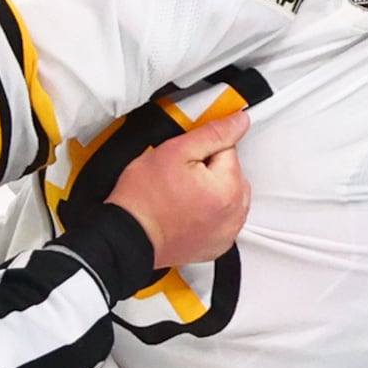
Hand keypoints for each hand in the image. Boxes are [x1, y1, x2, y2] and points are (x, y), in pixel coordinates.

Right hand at [100, 109, 255, 270]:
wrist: (129, 237)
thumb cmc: (144, 200)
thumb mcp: (176, 152)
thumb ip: (213, 133)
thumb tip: (238, 121)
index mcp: (229, 188)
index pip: (229, 148)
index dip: (201, 147)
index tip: (185, 155)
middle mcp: (234, 213)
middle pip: (232, 173)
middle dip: (210, 169)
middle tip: (178, 175)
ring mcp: (227, 233)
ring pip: (229, 196)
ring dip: (212, 190)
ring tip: (181, 194)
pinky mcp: (218, 245)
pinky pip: (223, 219)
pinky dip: (210, 213)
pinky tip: (187, 210)